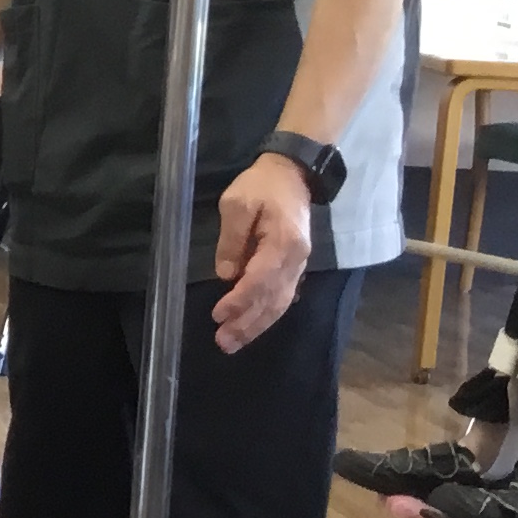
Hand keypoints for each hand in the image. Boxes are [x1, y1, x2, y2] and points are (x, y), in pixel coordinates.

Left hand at [210, 153, 313, 353]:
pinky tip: (254, 327)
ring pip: (280, 302)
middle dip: (247, 323)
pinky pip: (284, 296)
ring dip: (257, 325)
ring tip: (234, 343)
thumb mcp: (237, 204)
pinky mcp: (295, 266)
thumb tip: (226, 275)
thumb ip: (232, 240)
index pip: (260, 280)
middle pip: (272, 299)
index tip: (218, 315)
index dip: (239, 301)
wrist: (292, 174)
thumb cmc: (261, 186)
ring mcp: (299, 264)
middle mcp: (296, 259)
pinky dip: (268, 315)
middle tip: (224, 343)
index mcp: (283, 243)